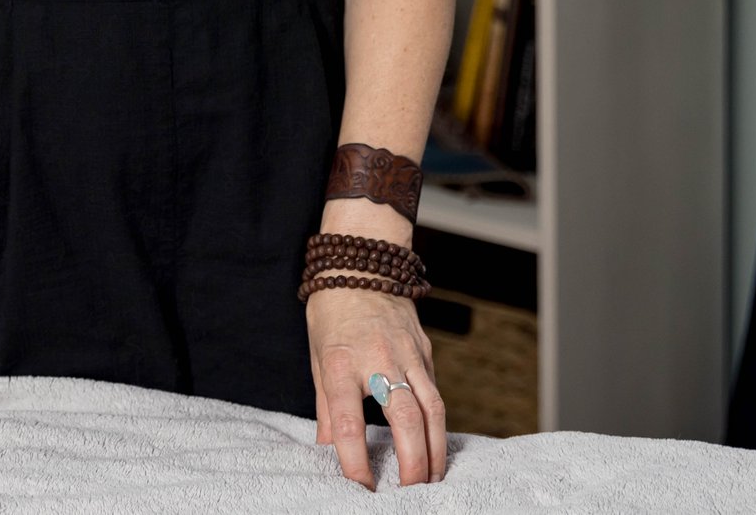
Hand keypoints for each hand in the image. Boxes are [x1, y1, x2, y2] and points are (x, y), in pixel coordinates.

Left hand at [306, 284, 446, 488]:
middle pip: (404, 418)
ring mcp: (408, 353)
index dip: (355, 460)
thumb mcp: (318, 358)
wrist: (361, 263)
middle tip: (410, 491)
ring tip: (433, 478)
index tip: (362, 485)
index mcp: (340, 364)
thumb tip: (328, 447)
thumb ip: (327, 407)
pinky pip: (435, 391)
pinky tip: (435, 443)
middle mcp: (378, 359)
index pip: (349, 422)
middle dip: (413, 461)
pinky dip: (437, 422)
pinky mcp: (425, 350)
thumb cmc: (332, 313)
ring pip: (433, 408)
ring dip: (436, 448)